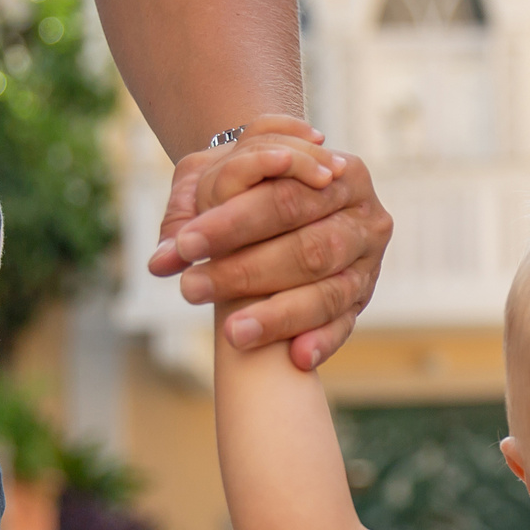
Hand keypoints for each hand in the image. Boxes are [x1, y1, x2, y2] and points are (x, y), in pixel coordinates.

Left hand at [146, 117, 393, 369]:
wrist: (284, 196)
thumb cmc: (247, 184)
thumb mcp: (218, 175)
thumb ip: (186, 213)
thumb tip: (160, 262)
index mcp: (338, 171)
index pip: (285, 197)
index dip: (235, 222)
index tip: (186, 244)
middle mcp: (364, 215)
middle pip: (309, 247)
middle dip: (247, 271)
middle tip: (192, 289)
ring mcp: (368, 261)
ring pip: (328, 290)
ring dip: (279, 314)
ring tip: (232, 332)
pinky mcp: (363, 297)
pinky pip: (345, 324)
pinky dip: (323, 341)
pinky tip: (297, 358)